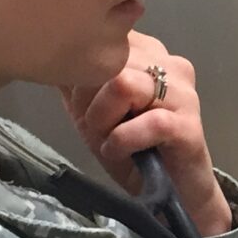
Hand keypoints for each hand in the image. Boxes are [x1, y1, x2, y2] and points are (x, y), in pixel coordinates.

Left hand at [63, 32, 233, 236]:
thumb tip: (48, 59)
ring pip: (123, 84)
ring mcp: (183, 94)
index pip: (101, 43)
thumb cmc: (132, 151)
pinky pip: (148, 121)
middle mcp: (170, 64)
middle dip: (87, 101)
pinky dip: (122, 140)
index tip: (85, 108)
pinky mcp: (189, 125)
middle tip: (96, 130)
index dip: (81, 77)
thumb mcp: (92, 111)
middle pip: (107, 63)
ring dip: (102, 119)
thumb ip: (76, 80)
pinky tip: (119, 152)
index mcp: (148, 53)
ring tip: (108, 141)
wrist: (172, 193)